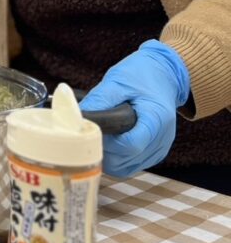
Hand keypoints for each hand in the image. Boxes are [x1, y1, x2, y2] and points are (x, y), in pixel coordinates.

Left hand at [79, 40, 189, 176]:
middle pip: (125, 159)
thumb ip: (100, 99)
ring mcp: (158, 148)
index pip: (130, 145)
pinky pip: (130, 165)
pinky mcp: (153, 153)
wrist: (164, 76)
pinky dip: (115, 158)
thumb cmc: (141, 75)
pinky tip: (106, 141)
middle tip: (87, 132)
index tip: (91, 130)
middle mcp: (161, 139)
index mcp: (156, 118)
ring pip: (126, 167)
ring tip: (95, 135)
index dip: (107, 142)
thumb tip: (78, 116)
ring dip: (106, 156)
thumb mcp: (118, 80)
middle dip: (102, 149)